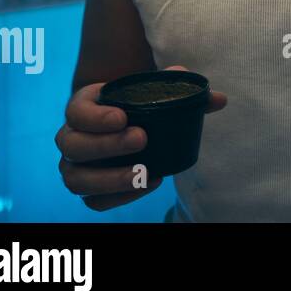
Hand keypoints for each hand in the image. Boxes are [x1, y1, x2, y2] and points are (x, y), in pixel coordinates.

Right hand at [56, 65, 227, 210]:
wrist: (130, 124)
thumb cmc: (139, 103)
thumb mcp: (155, 91)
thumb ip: (182, 89)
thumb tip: (218, 99)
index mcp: (84, 107)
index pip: (75, 111)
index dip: (95, 117)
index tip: (123, 117)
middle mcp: (72, 137)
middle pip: (72, 146)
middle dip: (106, 145)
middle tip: (142, 139)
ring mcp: (76, 166)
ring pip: (76, 179)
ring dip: (109, 179)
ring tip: (143, 172)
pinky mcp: (88, 189)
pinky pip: (92, 201)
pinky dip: (118, 198)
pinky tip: (148, 183)